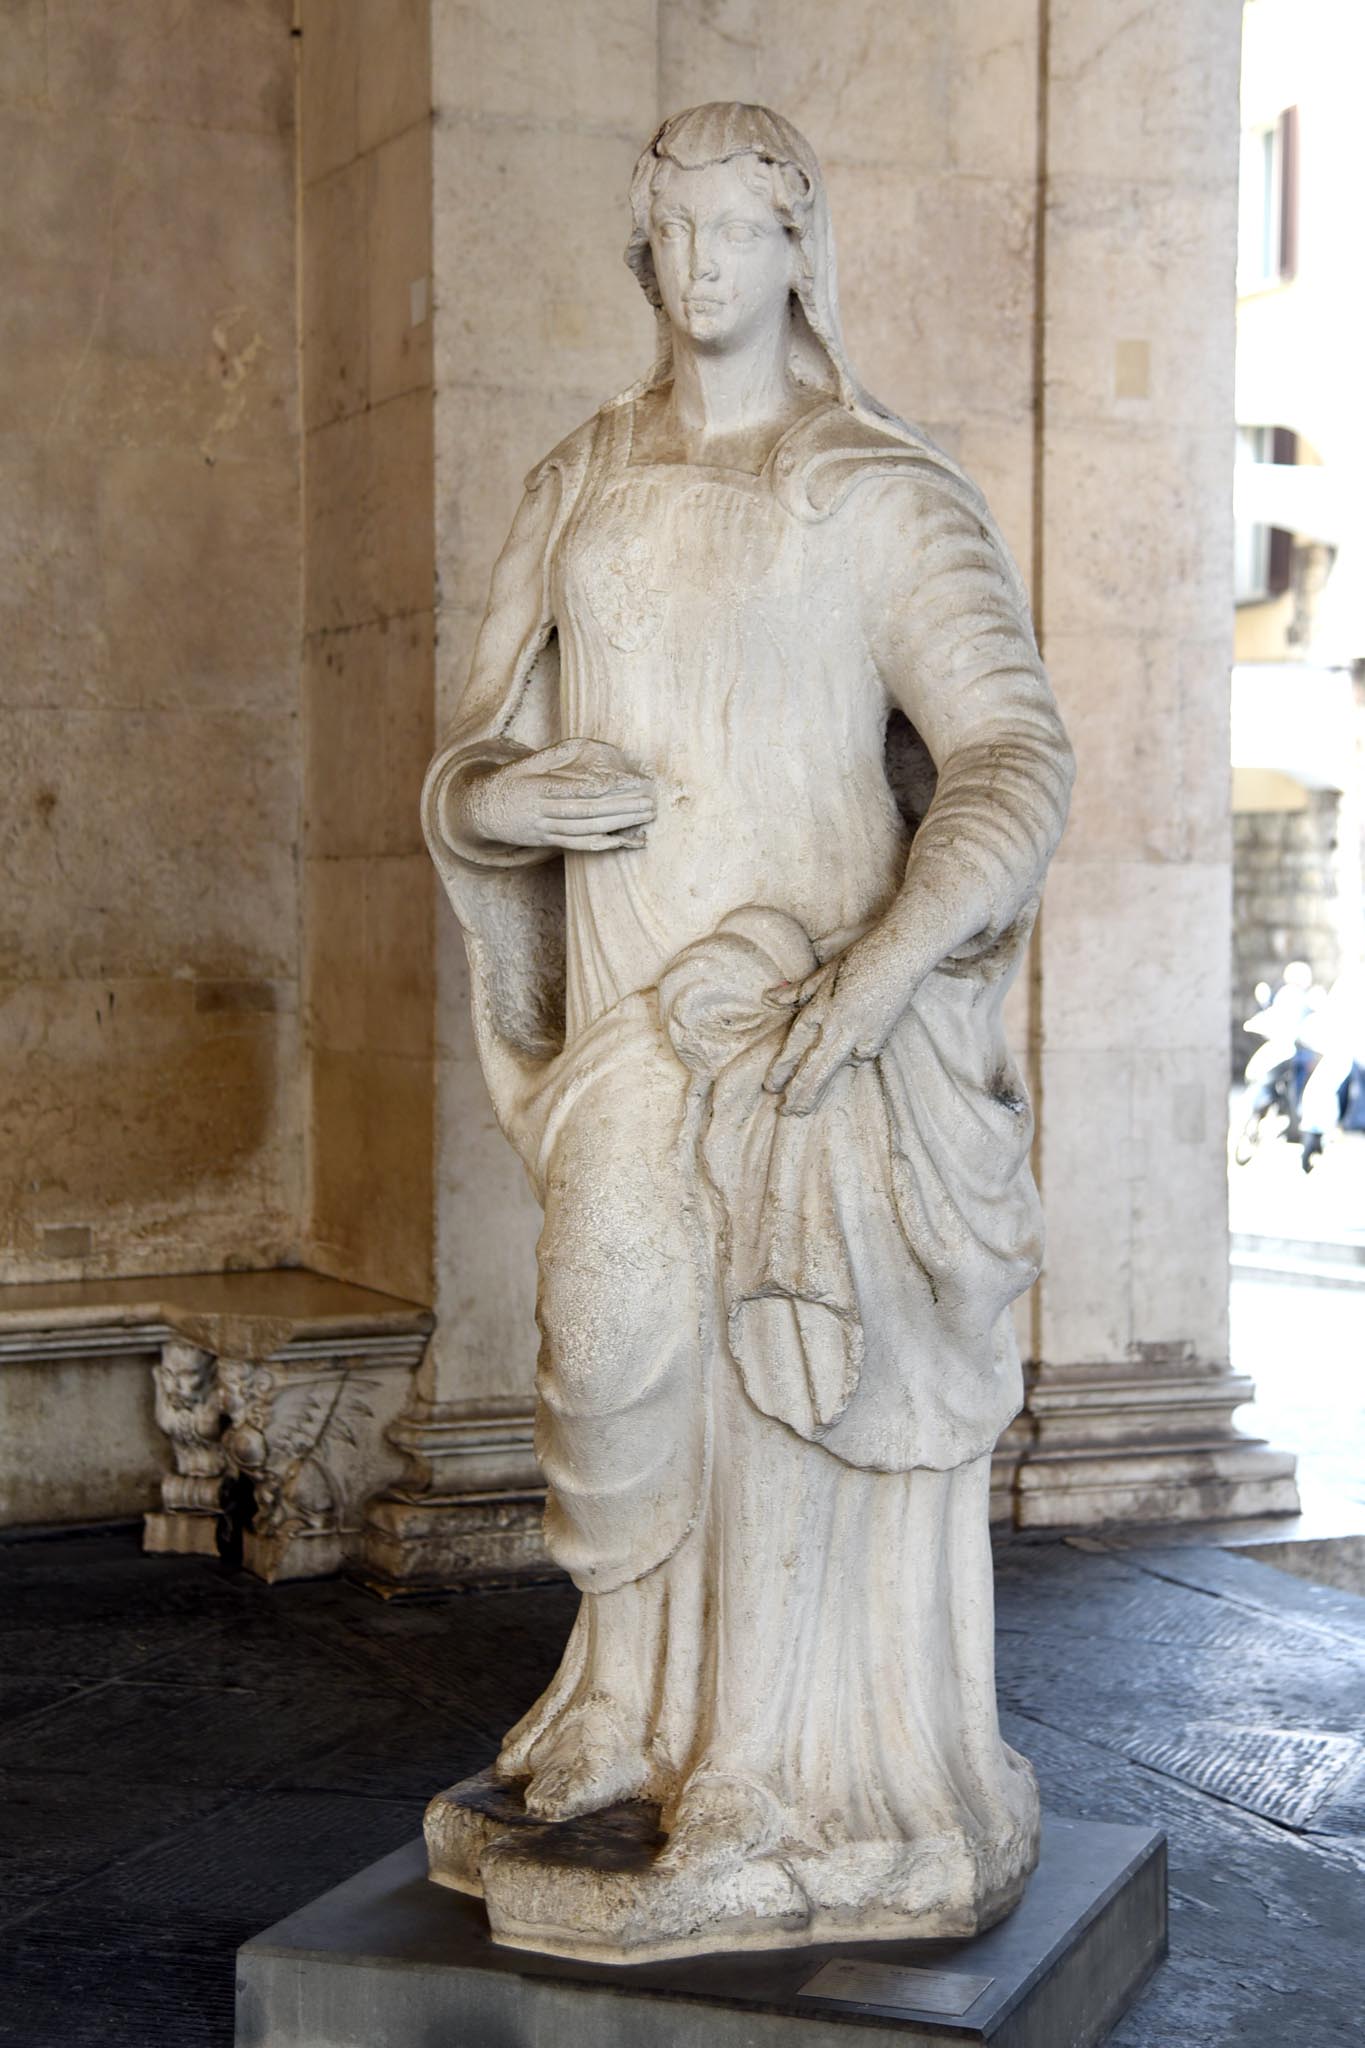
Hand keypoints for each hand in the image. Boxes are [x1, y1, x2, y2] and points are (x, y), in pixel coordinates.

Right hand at [466, 738, 654, 851]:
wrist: (480, 812)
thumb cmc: (510, 781)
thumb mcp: (526, 763)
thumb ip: (556, 757)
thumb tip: (589, 748)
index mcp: (537, 788)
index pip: (576, 789)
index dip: (605, 788)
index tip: (630, 783)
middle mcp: (542, 812)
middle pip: (588, 811)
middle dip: (621, 807)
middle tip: (649, 801)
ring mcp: (545, 830)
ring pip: (587, 830)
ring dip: (618, 825)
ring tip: (645, 816)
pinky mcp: (548, 842)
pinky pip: (579, 845)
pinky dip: (603, 843)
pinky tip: (624, 839)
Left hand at [764, 930, 919, 1115]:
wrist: (901, 957)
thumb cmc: (860, 959)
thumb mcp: (822, 974)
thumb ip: (796, 993)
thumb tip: (769, 998)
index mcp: (821, 1009)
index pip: (796, 1046)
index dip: (782, 1068)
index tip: (771, 1086)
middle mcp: (838, 1027)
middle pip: (814, 1068)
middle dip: (799, 1092)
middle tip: (784, 1111)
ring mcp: (860, 1036)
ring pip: (833, 1071)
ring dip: (817, 1091)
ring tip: (802, 1110)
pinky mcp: (877, 1041)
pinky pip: (856, 1058)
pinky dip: (846, 1061)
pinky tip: (841, 1062)